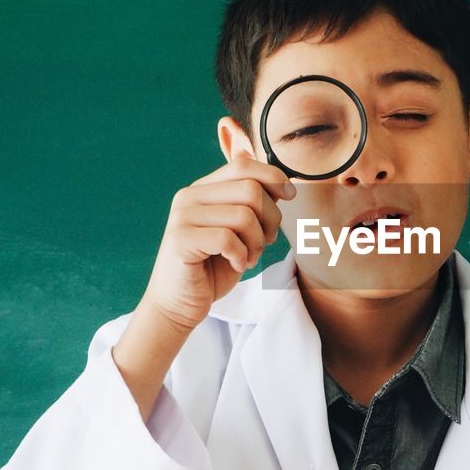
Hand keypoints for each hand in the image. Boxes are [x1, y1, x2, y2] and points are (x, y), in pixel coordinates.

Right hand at [141, 152, 295, 332]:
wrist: (179, 303)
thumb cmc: (213, 267)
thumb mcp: (239, 230)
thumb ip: (253, 204)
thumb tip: (281, 181)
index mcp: (203, 188)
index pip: (243, 165)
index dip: (273, 176)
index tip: (290, 194)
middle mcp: (190, 196)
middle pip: (250, 190)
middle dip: (271, 219)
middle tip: (265, 242)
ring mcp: (182, 217)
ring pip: (244, 216)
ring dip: (257, 242)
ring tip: (248, 257)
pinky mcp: (181, 240)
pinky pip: (228, 239)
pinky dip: (241, 256)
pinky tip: (236, 264)